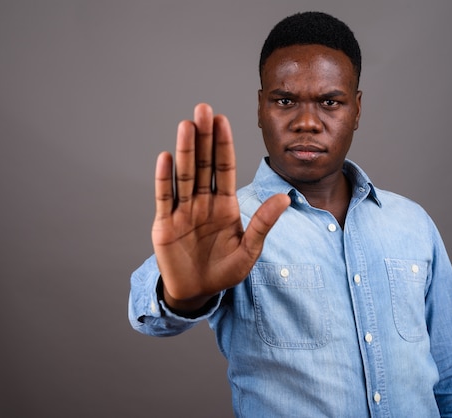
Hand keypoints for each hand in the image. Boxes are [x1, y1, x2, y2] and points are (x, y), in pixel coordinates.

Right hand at [152, 103, 290, 311]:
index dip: (224, 144)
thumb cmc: (224, 271)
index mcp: (225, 205)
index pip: (225, 168)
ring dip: (184, 151)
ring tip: (186, 126)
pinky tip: (165, 158)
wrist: (197, 292)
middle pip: (203, 164)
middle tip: (203, 109)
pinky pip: (164, 197)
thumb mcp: (249, 250)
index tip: (223, 120)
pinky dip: (164, 179)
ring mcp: (183, 211)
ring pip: (184, 175)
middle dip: (204, 137)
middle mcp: (203, 202)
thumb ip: (263, 223)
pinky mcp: (165, 223)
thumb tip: (287, 197)